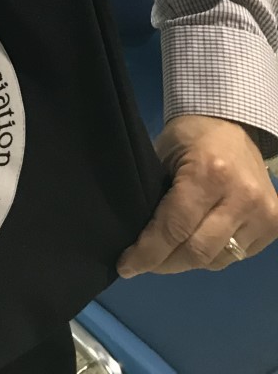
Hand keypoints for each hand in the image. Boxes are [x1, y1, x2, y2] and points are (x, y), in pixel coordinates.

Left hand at [117, 114, 277, 275]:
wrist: (232, 124)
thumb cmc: (190, 137)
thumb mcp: (162, 156)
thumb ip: (155, 196)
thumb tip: (138, 237)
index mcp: (209, 174)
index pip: (175, 228)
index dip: (148, 252)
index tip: (126, 266)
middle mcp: (241, 197)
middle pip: (198, 252)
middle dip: (165, 263)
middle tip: (144, 264)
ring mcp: (263, 213)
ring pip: (218, 259)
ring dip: (189, 262)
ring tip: (168, 254)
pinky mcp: (275, 224)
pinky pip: (238, 256)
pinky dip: (213, 255)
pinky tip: (197, 244)